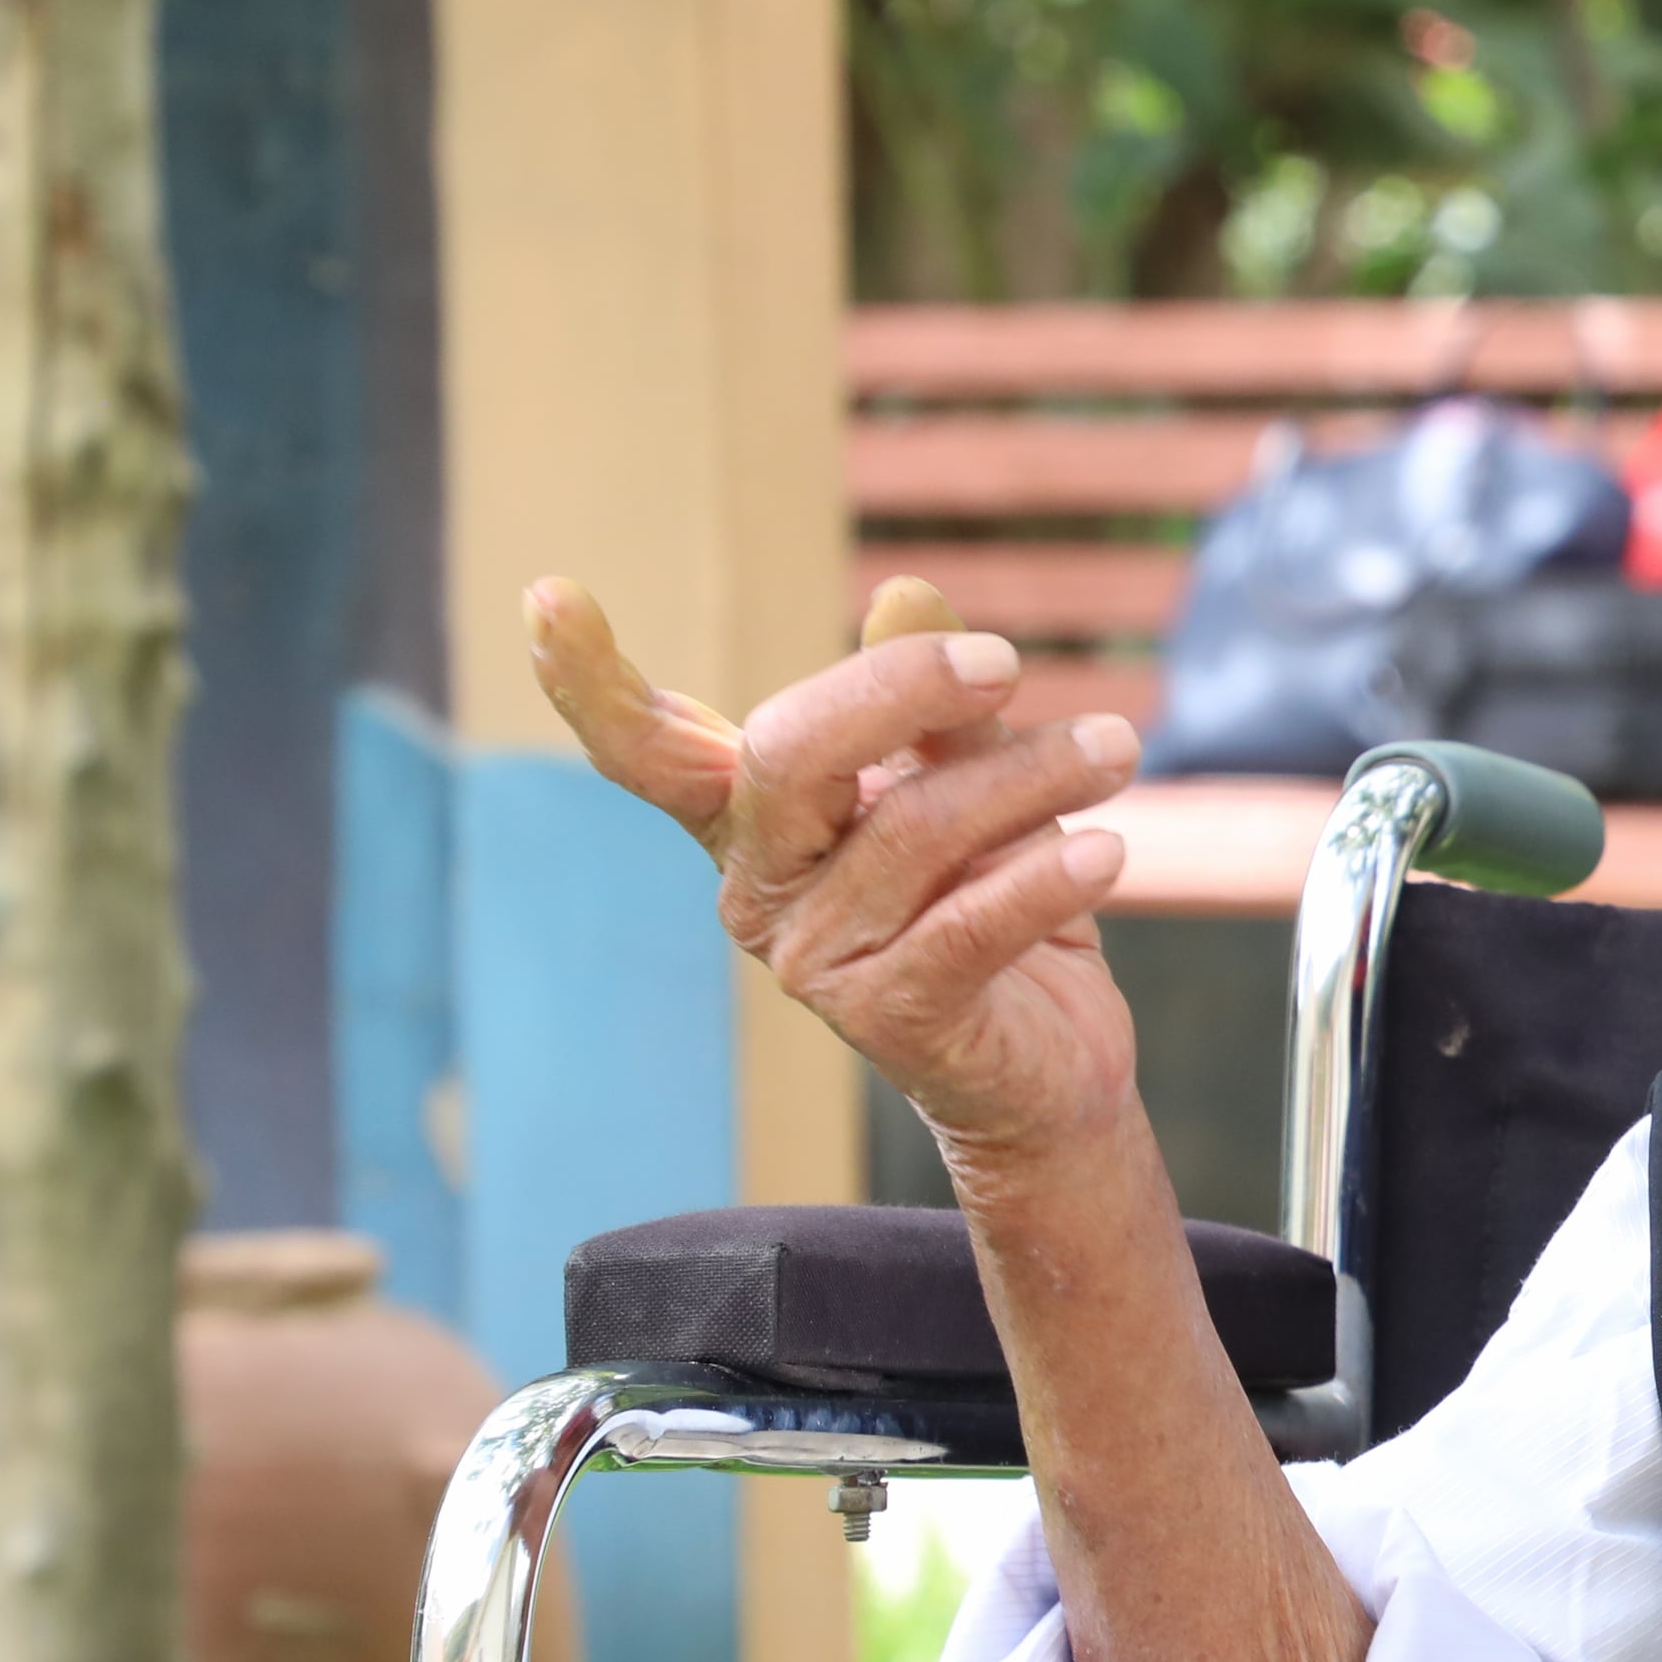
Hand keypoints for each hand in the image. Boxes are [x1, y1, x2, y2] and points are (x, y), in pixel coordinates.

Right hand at [528, 574, 1143, 1161]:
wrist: (1049, 1067)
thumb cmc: (993, 903)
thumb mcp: (967, 785)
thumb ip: (934, 707)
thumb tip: (904, 593)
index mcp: (756, 818)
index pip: (650, 748)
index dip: (592, 684)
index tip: (545, 595)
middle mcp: (761, 887)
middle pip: (787, 756)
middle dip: (897, 689)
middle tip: (1005, 663)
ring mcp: (815, 962)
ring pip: (912, 832)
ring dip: (1030, 779)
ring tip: (1117, 746)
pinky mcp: (890, 1020)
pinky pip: (966, 929)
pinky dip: (1042, 879)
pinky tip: (1106, 849)